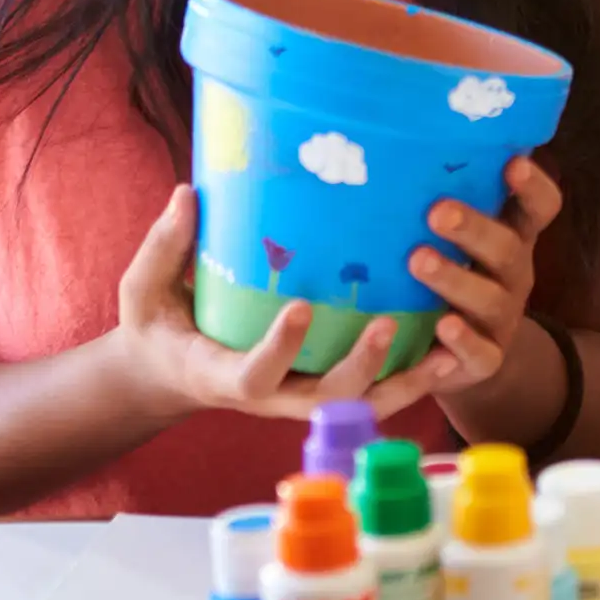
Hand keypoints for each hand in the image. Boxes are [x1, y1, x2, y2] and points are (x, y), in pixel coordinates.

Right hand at [112, 185, 445, 421]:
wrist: (174, 372)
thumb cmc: (161, 326)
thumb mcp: (145, 290)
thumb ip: (166, 247)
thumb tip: (187, 193)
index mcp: (224, 375)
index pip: (254, 375)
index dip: (279, 348)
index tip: (301, 307)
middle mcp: (272, 398)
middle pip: (322, 400)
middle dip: (359, 367)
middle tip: (387, 323)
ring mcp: (303, 400)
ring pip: (361, 406)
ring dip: (405, 382)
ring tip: (446, 349)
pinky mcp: (327, 391)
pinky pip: (376, 395)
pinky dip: (414, 378)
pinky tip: (453, 350)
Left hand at [408, 156, 562, 399]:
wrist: (455, 358)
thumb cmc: (441, 278)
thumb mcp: (448, 240)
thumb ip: (431, 203)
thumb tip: (373, 142)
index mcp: (510, 237)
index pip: (539, 207)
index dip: (533, 186)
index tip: (512, 162)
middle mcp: (513, 275)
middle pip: (509, 248)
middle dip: (474, 228)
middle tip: (437, 210)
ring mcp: (502, 319)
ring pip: (492, 299)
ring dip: (457, 279)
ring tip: (418, 261)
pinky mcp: (485, 360)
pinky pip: (481, 353)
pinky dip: (463, 340)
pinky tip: (442, 326)